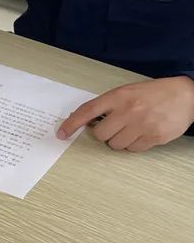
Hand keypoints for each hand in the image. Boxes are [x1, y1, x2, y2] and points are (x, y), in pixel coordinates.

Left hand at [57, 76, 193, 150]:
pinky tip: (143, 133)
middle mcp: (129, 111)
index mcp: (118, 96)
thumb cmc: (153, 93)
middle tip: (114, 127)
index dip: (72, 124)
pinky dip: (134, 145)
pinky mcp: (154, 137)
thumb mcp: (127, 92)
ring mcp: (142, 125)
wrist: (186, 96)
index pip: (87, 111)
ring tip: (131, 129)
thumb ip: (107, 105)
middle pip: (100, 134)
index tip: (61, 134)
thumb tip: (84, 121)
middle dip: (104, 134)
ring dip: (119, 140)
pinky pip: (133, 149)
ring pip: (115, 145)